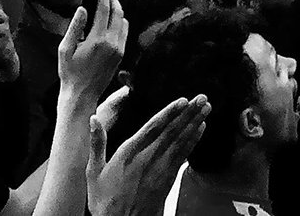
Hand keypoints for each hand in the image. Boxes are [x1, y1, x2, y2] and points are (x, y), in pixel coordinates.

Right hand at [59, 0, 126, 101]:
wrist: (81, 96)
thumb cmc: (70, 73)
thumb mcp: (65, 49)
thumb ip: (74, 27)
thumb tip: (82, 8)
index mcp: (97, 40)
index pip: (104, 9)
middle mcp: (112, 43)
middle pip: (118, 12)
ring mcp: (119, 49)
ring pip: (124, 21)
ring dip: (117, 10)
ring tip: (106, 5)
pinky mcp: (121, 55)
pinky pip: (124, 32)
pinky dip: (119, 22)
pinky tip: (110, 22)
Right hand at [87, 85, 208, 215]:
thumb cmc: (105, 200)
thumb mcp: (94, 172)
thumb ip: (97, 143)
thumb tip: (93, 119)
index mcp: (129, 153)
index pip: (153, 127)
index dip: (169, 112)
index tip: (183, 100)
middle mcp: (147, 159)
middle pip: (172, 132)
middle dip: (188, 113)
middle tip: (202, 98)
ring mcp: (159, 170)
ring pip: (180, 142)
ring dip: (194, 124)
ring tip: (206, 109)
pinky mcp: (166, 180)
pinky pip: (182, 157)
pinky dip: (192, 142)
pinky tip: (200, 130)